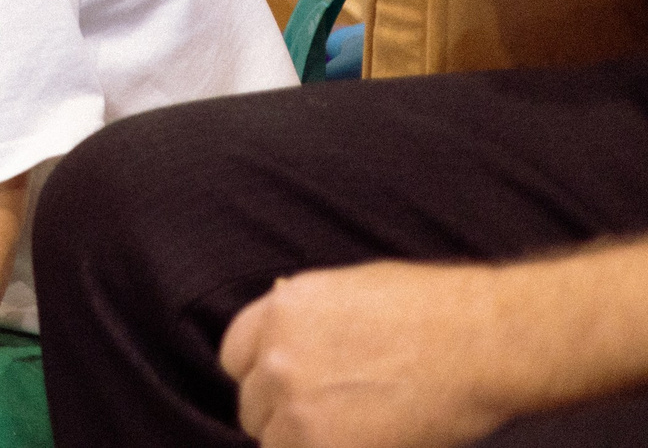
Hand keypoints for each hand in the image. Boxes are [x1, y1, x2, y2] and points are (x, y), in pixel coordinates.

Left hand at [221, 262, 512, 447]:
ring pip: (273, 441)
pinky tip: (363, 444)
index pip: (234, 358)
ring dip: (301, 444)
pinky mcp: (323, 443)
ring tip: (351, 434)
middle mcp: (277, 355)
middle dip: (281, 415)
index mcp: (279, 311)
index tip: (287, 392)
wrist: (485, 341)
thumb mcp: (351, 288)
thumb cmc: (435, 310)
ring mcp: (297, 403)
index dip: (263, 378)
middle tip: (329, 421)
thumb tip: (280, 313)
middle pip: (251, 404)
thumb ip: (305, 313)